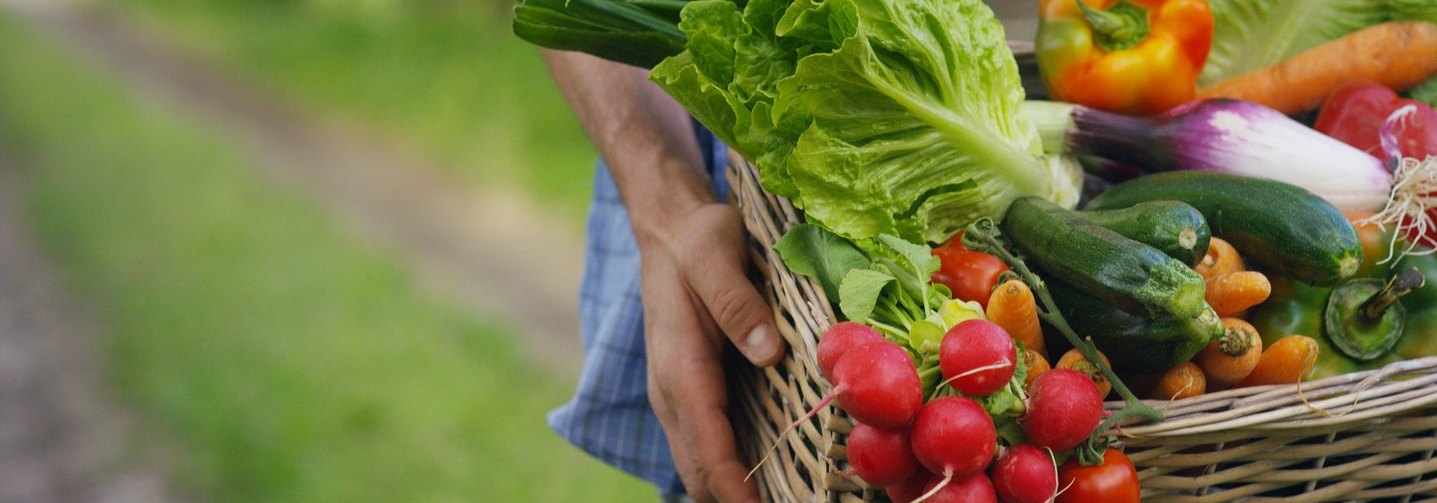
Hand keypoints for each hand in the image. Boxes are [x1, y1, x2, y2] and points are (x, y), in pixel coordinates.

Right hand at [638, 202, 784, 502]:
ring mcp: (677, 394)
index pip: (707, 445)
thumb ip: (737, 303)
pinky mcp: (689, 390)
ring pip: (699, 464)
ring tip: (784, 498)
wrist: (669, 227)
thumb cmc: (697, 239)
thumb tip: (768, 353)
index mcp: (680, 366)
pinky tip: (768, 477)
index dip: (735, 487)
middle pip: (698, 471)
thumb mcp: (717, 255)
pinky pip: (705, 444)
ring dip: (731, 491)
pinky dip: (729, 470)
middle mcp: (672, 391)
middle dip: (734, 501)